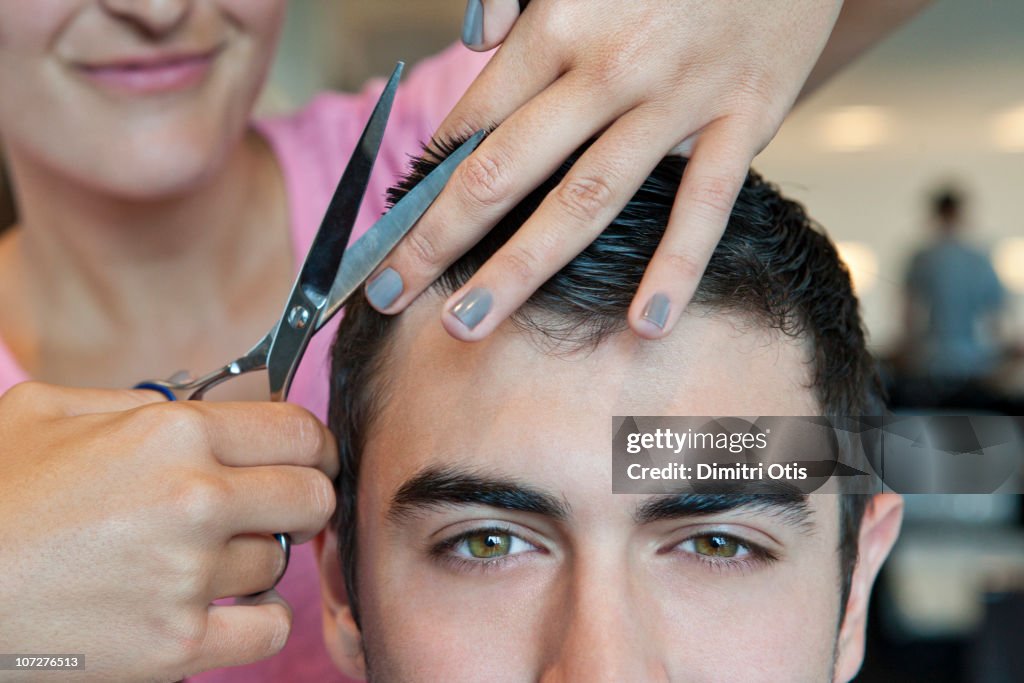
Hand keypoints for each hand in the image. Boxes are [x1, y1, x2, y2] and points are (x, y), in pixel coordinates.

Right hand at [0, 383, 336, 681]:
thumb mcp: (51, 413)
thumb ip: (140, 402)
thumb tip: (205, 406)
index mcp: (171, 434)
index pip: (298, 430)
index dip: (309, 444)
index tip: (302, 457)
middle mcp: (193, 499)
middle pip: (313, 496)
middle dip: (299, 499)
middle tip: (268, 507)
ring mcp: (187, 577)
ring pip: (283, 562)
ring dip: (257, 559)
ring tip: (202, 557)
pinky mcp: (175, 646)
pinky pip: (270, 630)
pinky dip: (254, 620)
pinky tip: (218, 606)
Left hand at [366, 0, 842, 338]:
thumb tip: (471, 42)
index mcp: (558, 21)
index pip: (471, 120)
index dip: (422, 181)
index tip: (390, 228)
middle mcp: (608, 67)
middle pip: (503, 171)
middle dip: (437, 239)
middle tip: (386, 293)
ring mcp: (677, 100)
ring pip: (585, 200)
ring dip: (520, 269)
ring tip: (467, 323)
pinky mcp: (743, 118)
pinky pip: (705, 205)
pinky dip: (677, 268)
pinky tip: (647, 323)